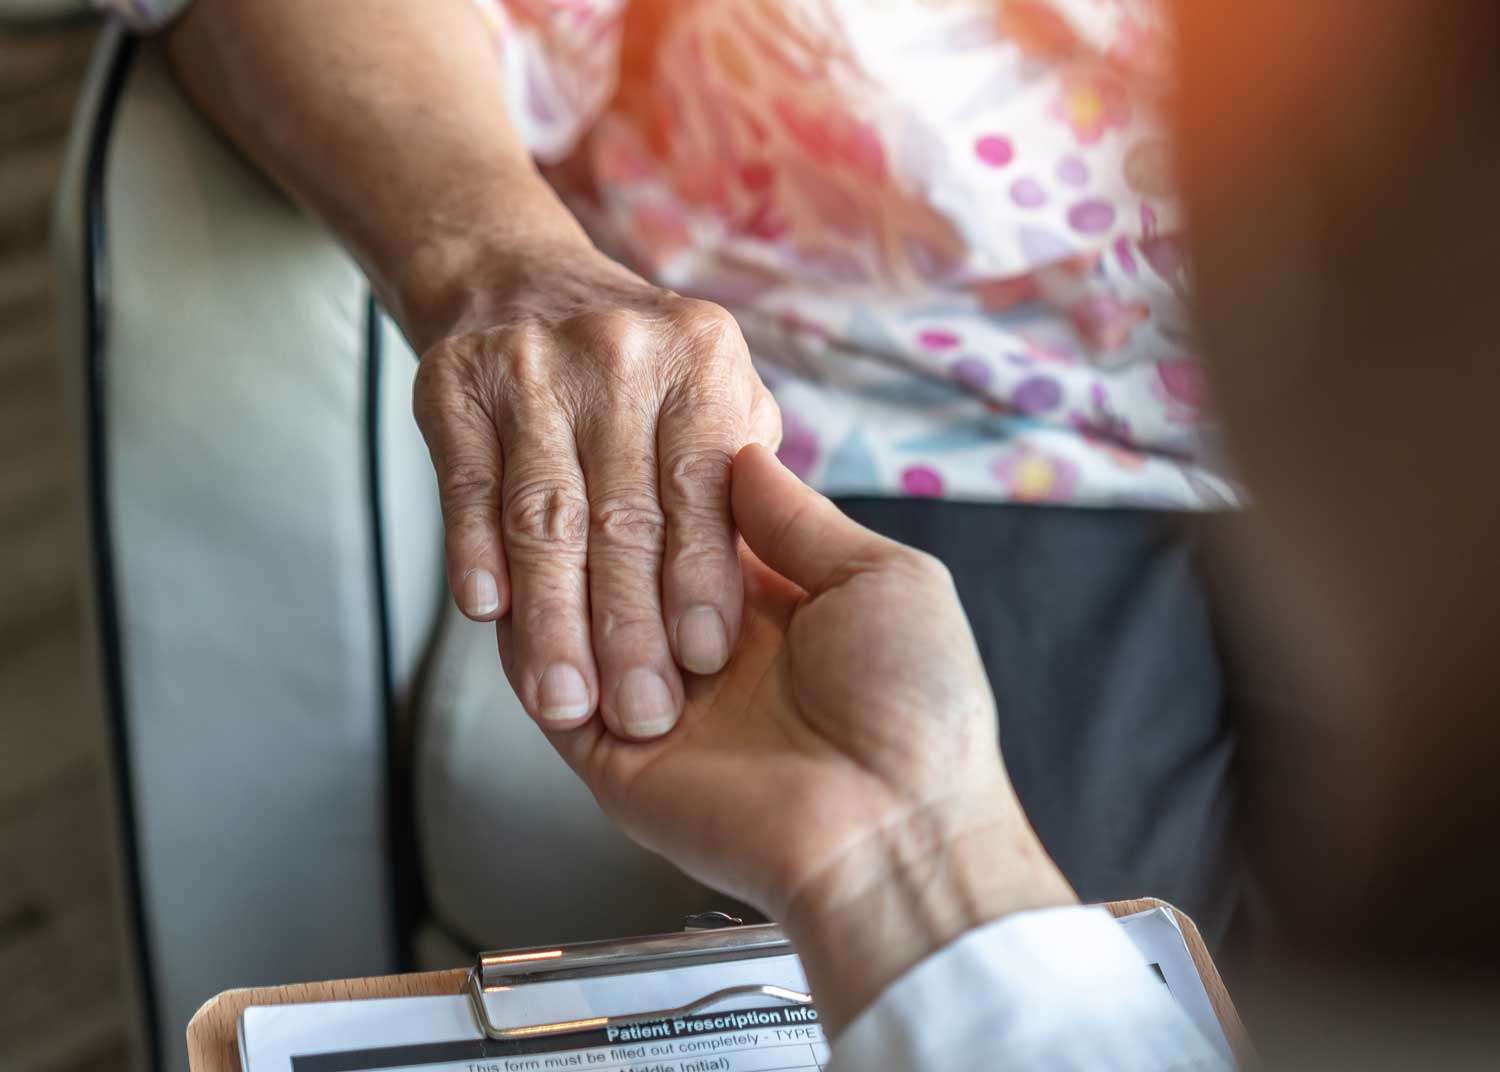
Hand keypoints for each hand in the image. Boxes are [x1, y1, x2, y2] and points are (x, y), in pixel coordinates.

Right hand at [412, 242, 780, 739]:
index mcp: (701, 358)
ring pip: (543, 515)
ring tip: (563, 698)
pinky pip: (466, 486)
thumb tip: (767, 576)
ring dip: (551, 617)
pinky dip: (474, 551)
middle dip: (628, 625)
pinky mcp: (451, 388)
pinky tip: (488, 615)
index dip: (701, 577)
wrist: (517, 274)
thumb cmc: (648, 368)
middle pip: (621, 512)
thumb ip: (749, 472)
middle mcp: (617, 352)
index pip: (701, 487)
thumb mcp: (728, 393)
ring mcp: (527, 366)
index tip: (703, 659)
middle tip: (641, 712)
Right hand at [544, 445, 1075, 1033]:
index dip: (659, 489)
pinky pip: (557, 700)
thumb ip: (802, 521)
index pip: (687, 534)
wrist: (897, 832)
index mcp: (771, 608)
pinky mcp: (622, 763)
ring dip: (565, 587)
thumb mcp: (884, 579)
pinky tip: (521, 603)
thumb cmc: (918, 709)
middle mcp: (708, 654)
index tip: (628, 439)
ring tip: (542, 532)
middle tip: (580, 484)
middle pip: (627, 575)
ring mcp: (662, 708)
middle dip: (604, 533)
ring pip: (582, 631)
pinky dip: (534, 654)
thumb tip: (747, 455)